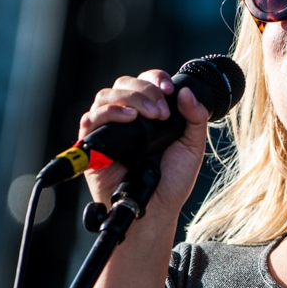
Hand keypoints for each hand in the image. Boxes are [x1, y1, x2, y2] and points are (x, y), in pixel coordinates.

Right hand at [78, 69, 209, 220]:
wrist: (158, 208)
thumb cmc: (172, 181)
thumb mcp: (193, 146)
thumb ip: (195, 118)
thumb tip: (186, 92)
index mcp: (148, 113)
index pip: (145, 82)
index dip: (155, 79)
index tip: (170, 91)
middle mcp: (126, 117)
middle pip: (124, 84)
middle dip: (145, 90)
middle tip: (162, 111)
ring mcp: (108, 129)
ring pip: (106, 96)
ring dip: (130, 98)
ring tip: (150, 115)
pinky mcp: (93, 144)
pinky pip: (91, 119)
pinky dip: (109, 113)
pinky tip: (129, 119)